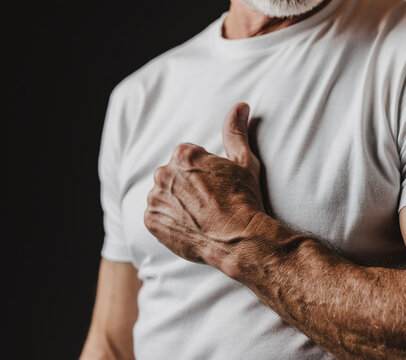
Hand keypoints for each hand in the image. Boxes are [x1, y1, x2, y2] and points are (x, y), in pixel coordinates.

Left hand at [144, 103, 267, 274]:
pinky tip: (190, 226)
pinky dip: (170, 222)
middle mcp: (164, 173)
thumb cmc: (244, 199)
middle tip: (210, 203)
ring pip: (164, 196)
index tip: (217, 187)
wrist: (239, 238)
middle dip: (188, 187)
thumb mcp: (244, 161)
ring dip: (177, 203)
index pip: (188, 159)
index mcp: (184, 155)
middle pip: (173, 176)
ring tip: (201, 216)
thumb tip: (240, 106)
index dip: (205, 173)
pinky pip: (157, 217)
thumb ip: (236, 131)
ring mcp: (155, 198)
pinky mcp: (151, 221)